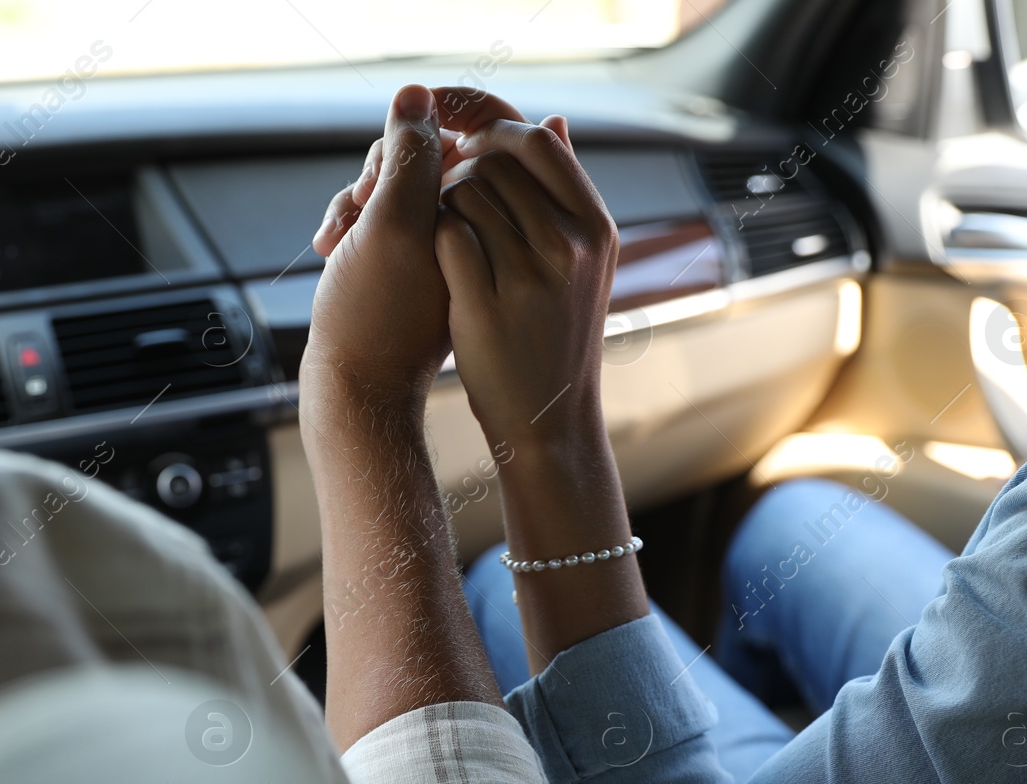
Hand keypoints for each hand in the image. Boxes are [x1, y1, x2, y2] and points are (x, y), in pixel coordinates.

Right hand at [301, 84, 448, 416]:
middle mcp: (479, 224)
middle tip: (360, 210)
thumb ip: (414, 157)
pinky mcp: (419, 261)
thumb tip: (422, 95)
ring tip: (337, 237)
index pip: (464, 130)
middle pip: (428, 151)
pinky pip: (386, 214)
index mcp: (493, 213)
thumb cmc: (373, 316)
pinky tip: (332, 246)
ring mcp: (447, 243)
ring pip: (399, 182)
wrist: (358, 391)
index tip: (377, 185)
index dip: (412, 139)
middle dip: (380, 170)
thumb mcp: (395, 226)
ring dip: (358, 197)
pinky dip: (355, 221)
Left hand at [431, 89, 645, 671]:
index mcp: (596, 227)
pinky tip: (431, 264)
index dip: (492, 134)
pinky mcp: (487, 301)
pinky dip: (429, 240)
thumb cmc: (553, 340)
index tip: (465, 151)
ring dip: (440, 207)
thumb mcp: (579, 264)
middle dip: (457, 173)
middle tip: (444, 202)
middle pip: (493, 163)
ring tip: (442, 241)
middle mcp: (570, 244)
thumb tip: (554, 119)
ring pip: (463, 194)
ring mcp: (531, 273)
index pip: (538, 141)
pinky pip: (445, 234)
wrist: (546, 422)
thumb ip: (563, 194)